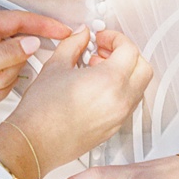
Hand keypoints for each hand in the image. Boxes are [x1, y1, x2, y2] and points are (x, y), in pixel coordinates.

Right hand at [8, 28, 151, 173]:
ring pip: (139, 87)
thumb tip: (81, 36)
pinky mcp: (113, 128)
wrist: (35, 142)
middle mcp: (120, 100)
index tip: (102, 38)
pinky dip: (120, 91)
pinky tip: (97, 88)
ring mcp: (119, 117)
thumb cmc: (42, 112)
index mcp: (110, 81)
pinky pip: (128, 104)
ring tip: (99, 68)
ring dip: (126, 73)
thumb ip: (73, 44)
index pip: (129, 50)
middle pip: (143, 68)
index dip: (115, 38)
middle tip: (106, 50)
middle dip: (128, 54)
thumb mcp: (55, 66)